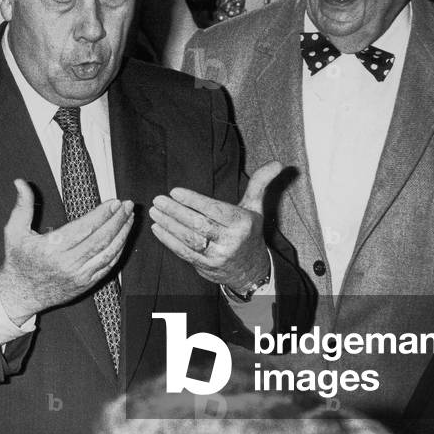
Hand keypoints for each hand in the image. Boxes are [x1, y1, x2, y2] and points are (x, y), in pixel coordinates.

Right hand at [0, 180, 133, 324]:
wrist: (20, 294)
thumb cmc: (18, 260)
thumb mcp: (14, 231)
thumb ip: (22, 205)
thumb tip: (20, 182)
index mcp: (51, 248)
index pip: (85, 228)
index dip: (103, 214)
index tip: (115, 202)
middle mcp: (68, 263)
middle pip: (101, 239)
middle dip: (118, 220)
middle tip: (128, 205)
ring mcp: (79, 276)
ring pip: (108, 253)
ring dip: (122, 234)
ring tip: (130, 218)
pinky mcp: (85, 284)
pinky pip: (107, 266)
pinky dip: (118, 250)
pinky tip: (123, 238)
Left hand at [149, 162, 280, 289]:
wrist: (252, 271)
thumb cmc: (249, 233)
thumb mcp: (256, 208)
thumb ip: (261, 183)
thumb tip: (278, 163)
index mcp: (242, 224)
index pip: (215, 210)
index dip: (193, 200)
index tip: (175, 191)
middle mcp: (231, 241)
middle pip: (199, 224)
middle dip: (176, 211)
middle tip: (159, 200)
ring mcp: (217, 256)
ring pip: (189, 239)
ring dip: (169, 225)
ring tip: (155, 212)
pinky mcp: (205, 267)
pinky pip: (184, 253)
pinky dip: (168, 240)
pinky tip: (157, 228)